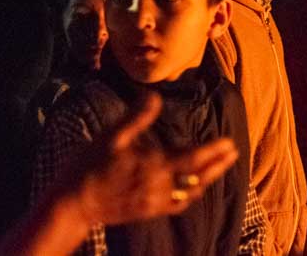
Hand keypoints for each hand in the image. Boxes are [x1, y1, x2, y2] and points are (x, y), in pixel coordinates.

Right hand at [71, 93, 239, 224]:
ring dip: (208, 178)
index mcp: (153, 166)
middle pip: (198, 176)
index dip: (213, 151)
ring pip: (191, 191)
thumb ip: (136, 116)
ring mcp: (154, 201)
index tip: (229, 143)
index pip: (193, 158)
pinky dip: (190, 195)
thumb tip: (154, 96)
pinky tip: (193, 189)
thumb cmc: (89, 166)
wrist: (72, 203)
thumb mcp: (111, 136)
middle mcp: (159, 186)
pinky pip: (177, 205)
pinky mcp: (147, 211)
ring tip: (220, 168)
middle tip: (234, 153)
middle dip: (218, 164)